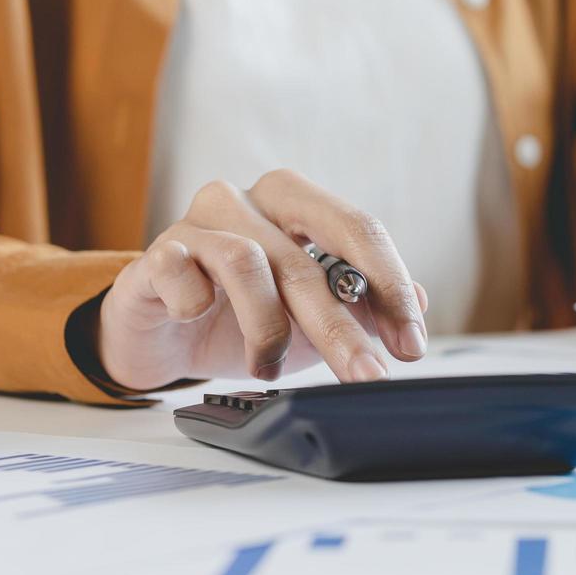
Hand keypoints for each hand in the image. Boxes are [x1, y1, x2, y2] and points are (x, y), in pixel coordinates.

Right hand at [96, 172, 428, 390]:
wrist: (158, 336)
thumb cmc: (237, 317)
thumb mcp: (309, 317)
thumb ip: (361, 304)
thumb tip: (419, 302)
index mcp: (294, 203)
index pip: (357, 229)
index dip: (389, 286)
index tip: (411, 343)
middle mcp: (248, 201)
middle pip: (307, 256)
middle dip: (343, 324)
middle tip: (367, 373)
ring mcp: (198, 222)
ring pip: (249, 263)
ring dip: (268, 328)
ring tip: (269, 367)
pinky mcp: (156, 254)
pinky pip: (181, 270)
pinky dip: (198, 300)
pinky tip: (200, 318)